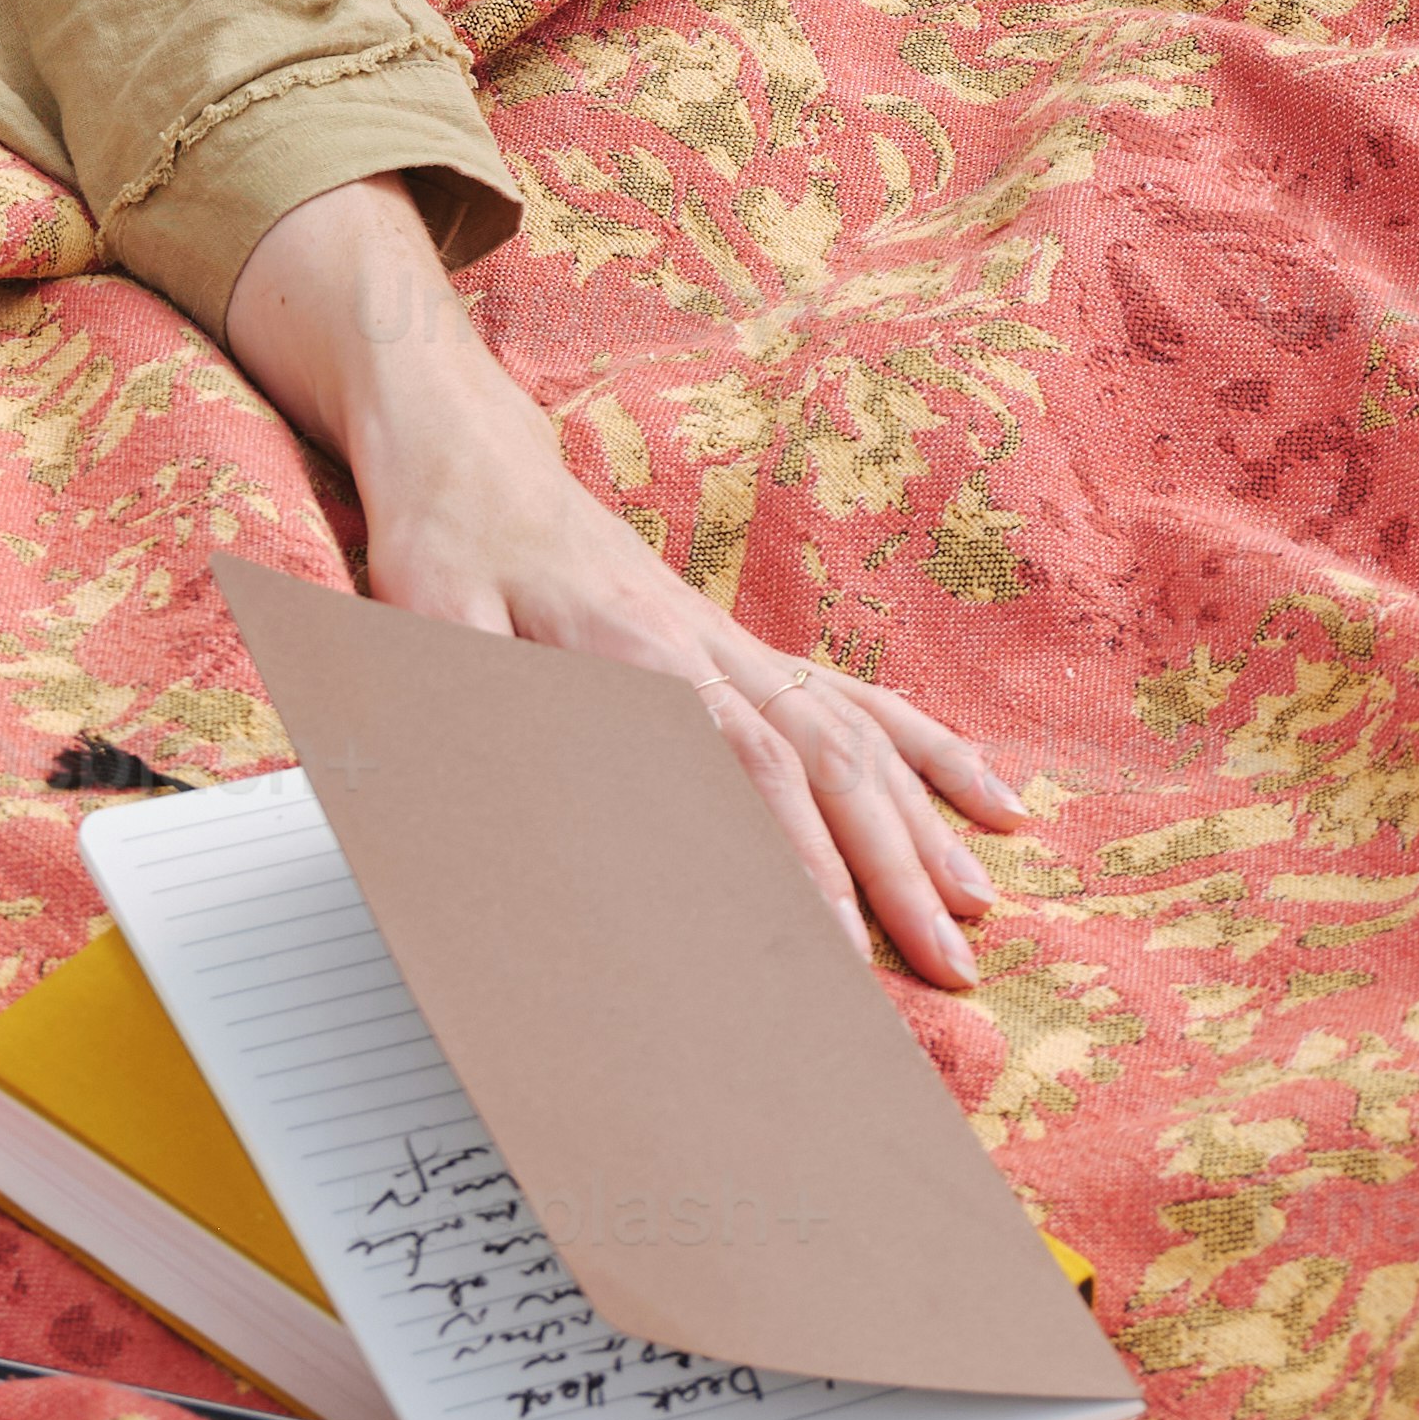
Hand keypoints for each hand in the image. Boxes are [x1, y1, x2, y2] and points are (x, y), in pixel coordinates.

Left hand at [348, 388, 1029, 991]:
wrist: (472, 455)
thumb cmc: (447, 542)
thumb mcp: (432, 615)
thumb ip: (477, 692)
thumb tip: (513, 783)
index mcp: (640, 650)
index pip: (746, 765)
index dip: (798, 856)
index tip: (840, 945)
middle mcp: (709, 647)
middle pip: (828, 760)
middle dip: (893, 864)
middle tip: (948, 964)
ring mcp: (735, 645)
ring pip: (855, 733)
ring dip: (923, 819)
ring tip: (982, 904)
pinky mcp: (740, 646)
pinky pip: (853, 697)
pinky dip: (925, 748)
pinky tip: (987, 796)